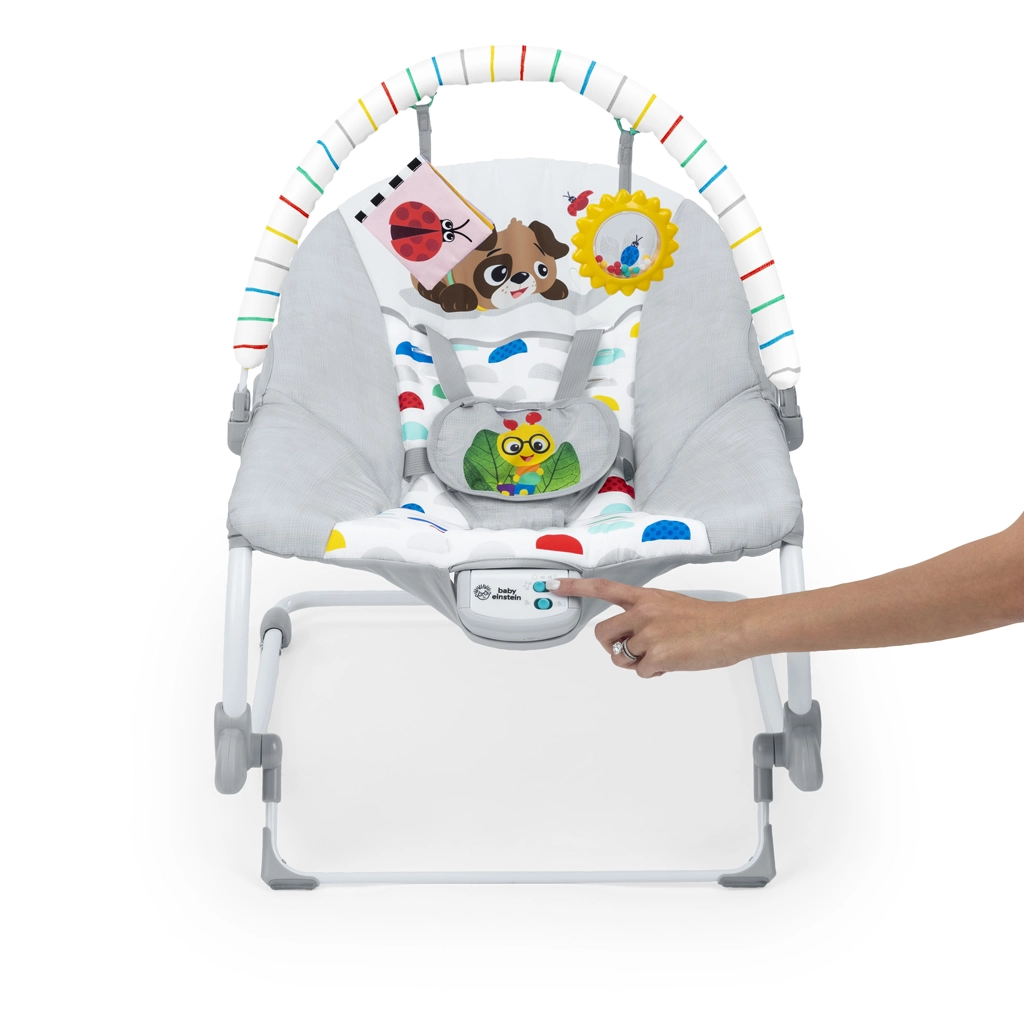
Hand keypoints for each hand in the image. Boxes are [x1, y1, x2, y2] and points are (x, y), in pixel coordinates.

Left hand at [549, 577, 749, 676]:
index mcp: (646, 597)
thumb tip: (632, 636)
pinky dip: (655, 672)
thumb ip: (646, 615)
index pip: (604, 588)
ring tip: (664, 655)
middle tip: (633, 651)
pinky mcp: (657, 654)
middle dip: (613, 647)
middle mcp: (642, 611)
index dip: (576, 586)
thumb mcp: (671, 605)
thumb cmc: (708, 620)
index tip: (554, 584)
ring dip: (638, 662)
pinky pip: (641, 671)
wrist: (733, 629)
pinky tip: (674, 662)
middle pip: (603, 634)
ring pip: (622, 657)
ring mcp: (648, 632)